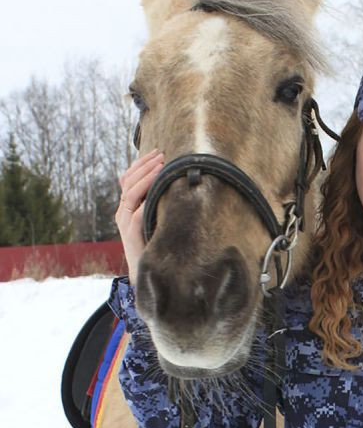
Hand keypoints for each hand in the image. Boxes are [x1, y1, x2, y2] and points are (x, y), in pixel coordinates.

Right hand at [115, 149, 164, 283]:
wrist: (146, 274)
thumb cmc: (155, 247)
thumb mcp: (156, 221)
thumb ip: (157, 206)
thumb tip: (174, 187)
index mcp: (127, 208)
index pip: (129, 179)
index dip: (141, 164)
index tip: (157, 153)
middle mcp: (122, 212)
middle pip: (128, 181)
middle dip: (145, 165)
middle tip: (160, 154)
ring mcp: (124, 221)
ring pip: (131, 191)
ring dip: (146, 176)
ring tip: (160, 165)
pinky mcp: (130, 232)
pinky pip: (136, 211)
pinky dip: (146, 196)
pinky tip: (158, 186)